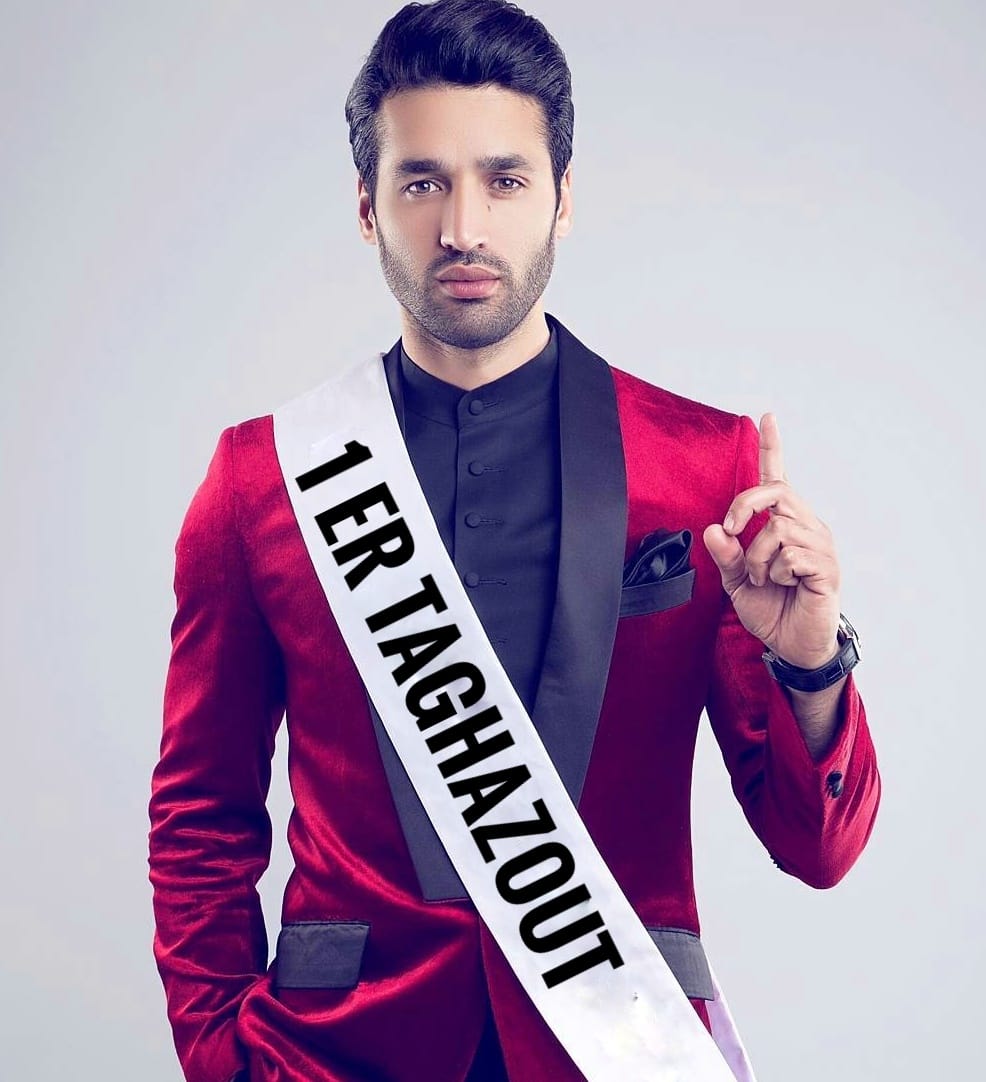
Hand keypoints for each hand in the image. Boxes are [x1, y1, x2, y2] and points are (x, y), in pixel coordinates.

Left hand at [702, 414, 840, 669]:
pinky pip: (790, 555)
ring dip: (758, 559)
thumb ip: (726, 555)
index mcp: (783, 523)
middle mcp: (805, 525)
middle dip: (743, 507)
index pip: (777, 478)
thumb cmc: (770, 609)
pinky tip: (786, 586)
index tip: (766, 417)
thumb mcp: (736, 581)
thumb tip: (713, 530)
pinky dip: (776, 573)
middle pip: (773, 492)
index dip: (772, 447)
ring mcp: (819, 545)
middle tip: (731, 531)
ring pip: (776, 528)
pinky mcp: (826, 567)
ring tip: (765, 579)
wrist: (792, 645)